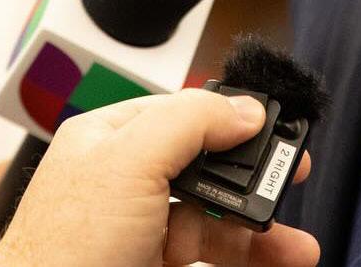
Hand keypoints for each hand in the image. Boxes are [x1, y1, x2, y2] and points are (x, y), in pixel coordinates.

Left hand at [0, 90, 317, 266]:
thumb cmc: (62, 248)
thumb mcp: (130, 161)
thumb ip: (191, 121)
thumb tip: (244, 109)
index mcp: (111, 138)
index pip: (184, 112)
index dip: (231, 120)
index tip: (275, 130)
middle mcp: (126, 181)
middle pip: (207, 167)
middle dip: (254, 180)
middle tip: (293, 180)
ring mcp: (139, 231)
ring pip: (214, 220)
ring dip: (260, 231)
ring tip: (297, 249)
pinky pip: (208, 259)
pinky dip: (243, 260)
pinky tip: (270, 262)